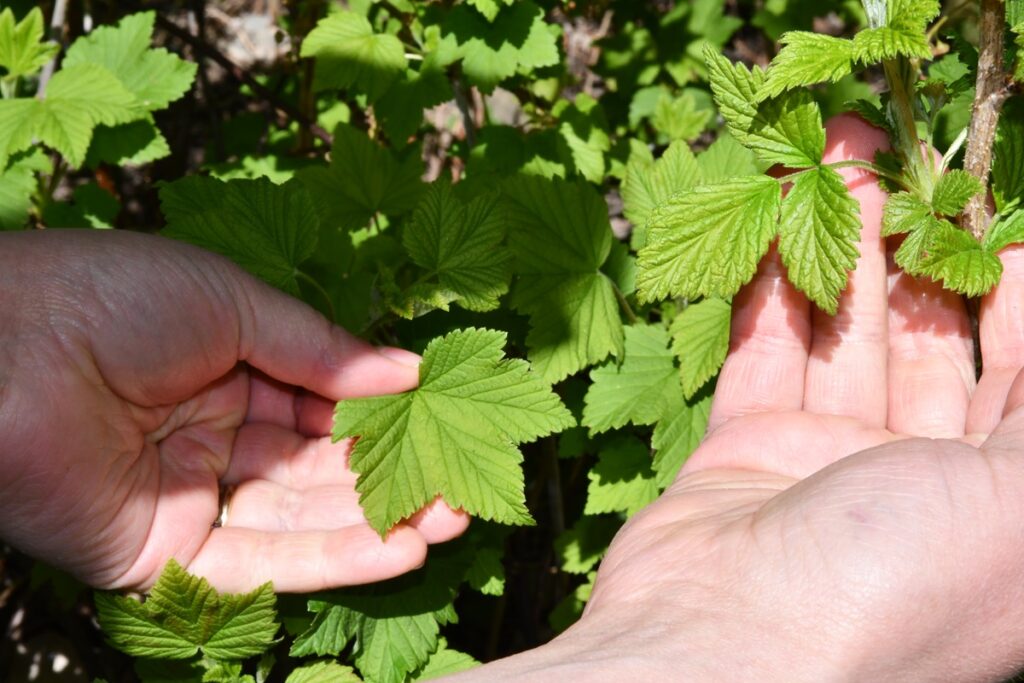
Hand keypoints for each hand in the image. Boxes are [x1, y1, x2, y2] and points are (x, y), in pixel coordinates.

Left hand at [0, 230, 467, 592]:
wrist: (0, 349)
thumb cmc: (111, 299)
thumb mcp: (234, 303)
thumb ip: (323, 350)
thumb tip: (411, 371)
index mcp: (228, 369)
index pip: (323, 402)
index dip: (384, 415)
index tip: (444, 421)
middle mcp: (214, 436)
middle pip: (321, 467)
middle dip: (391, 477)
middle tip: (463, 484)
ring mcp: (192, 498)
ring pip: (303, 519)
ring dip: (379, 524)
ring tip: (452, 521)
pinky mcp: (168, 557)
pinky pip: (263, 564)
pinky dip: (334, 559)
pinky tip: (400, 549)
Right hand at [460, 115, 1023, 681]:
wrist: (724, 654)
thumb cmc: (900, 584)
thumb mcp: (1023, 501)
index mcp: (1005, 509)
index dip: (1018, 291)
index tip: (994, 212)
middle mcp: (921, 486)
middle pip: (931, 344)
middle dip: (921, 251)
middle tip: (906, 163)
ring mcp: (826, 468)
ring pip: (844, 338)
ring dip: (840, 251)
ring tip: (837, 158)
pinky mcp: (745, 454)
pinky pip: (764, 357)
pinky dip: (767, 294)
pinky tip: (769, 228)